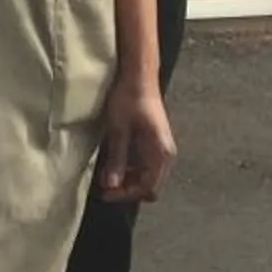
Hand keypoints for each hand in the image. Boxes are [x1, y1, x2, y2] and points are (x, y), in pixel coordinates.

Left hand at [97, 72, 175, 203]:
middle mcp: (166, 155)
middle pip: (151, 186)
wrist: (139, 77)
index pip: (147, 187)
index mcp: (161, 153)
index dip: (126, 194)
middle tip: (105, 186)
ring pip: (148, 177)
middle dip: (128, 190)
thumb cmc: (128, 100)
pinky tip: (115, 163)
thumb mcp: (118, 130)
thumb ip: (117, 159)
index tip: (105, 194)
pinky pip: (146, 166)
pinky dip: (131, 169)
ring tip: (106, 175)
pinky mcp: (155, 144)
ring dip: (129, 180)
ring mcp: (162, 149)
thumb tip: (111, 186)